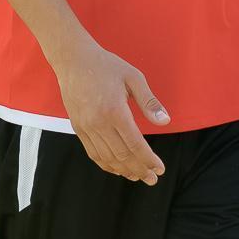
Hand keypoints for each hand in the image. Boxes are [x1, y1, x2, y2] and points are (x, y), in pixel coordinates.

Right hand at [53, 41, 168, 183]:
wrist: (73, 60)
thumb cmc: (106, 65)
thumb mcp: (133, 77)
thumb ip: (149, 101)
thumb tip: (165, 121)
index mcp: (115, 111)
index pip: (135, 144)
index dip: (149, 159)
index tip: (160, 168)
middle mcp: (99, 123)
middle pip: (122, 156)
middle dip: (140, 170)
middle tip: (153, 178)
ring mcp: (86, 127)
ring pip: (107, 158)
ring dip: (124, 170)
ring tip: (138, 176)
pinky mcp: (78, 128)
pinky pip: (93, 153)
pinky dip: (106, 164)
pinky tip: (118, 168)